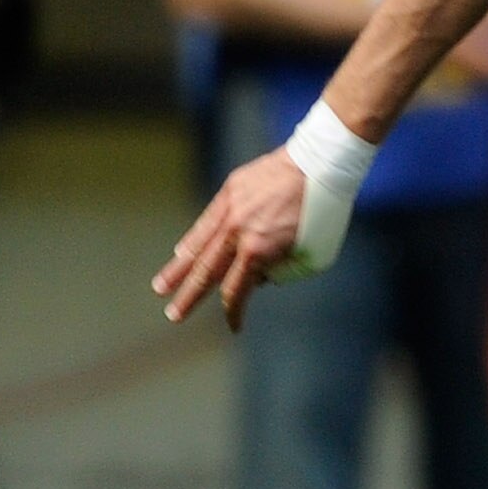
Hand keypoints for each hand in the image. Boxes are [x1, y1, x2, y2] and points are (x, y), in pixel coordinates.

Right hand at [153, 147, 308, 330]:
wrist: (321, 162)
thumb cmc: (326, 212)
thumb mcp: (315, 255)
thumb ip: (284, 272)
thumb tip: (259, 276)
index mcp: (258, 251)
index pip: (237, 291)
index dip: (234, 311)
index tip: (234, 326)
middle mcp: (237, 232)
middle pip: (207, 272)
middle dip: (189, 297)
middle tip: (173, 315)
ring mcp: (230, 209)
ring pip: (197, 245)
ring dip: (177, 268)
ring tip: (160, 286)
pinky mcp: (230, 190)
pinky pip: (206, 221)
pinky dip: (193, 238)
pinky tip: (182, 251)